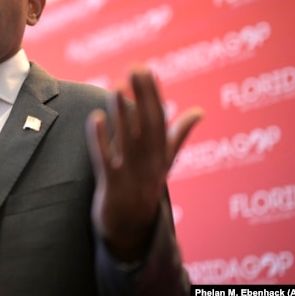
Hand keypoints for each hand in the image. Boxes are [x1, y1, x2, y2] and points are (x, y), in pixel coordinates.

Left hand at [85, 67, 202, 260]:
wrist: (130, 228)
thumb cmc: (146, 187)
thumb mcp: (165, 162)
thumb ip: (177, 135)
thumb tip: (199, 111)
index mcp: (161, 155)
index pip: (159, 119)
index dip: (152, 95)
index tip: (146, 70)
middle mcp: (150, 164)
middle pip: (147, 125)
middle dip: (141, 96)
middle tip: (134, 68)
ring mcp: (131, 175)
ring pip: (128, 140)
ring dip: (122, 113)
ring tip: (116, 87)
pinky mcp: (112, 186)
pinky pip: (106, 160)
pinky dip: (101, 139)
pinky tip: (95, 117)